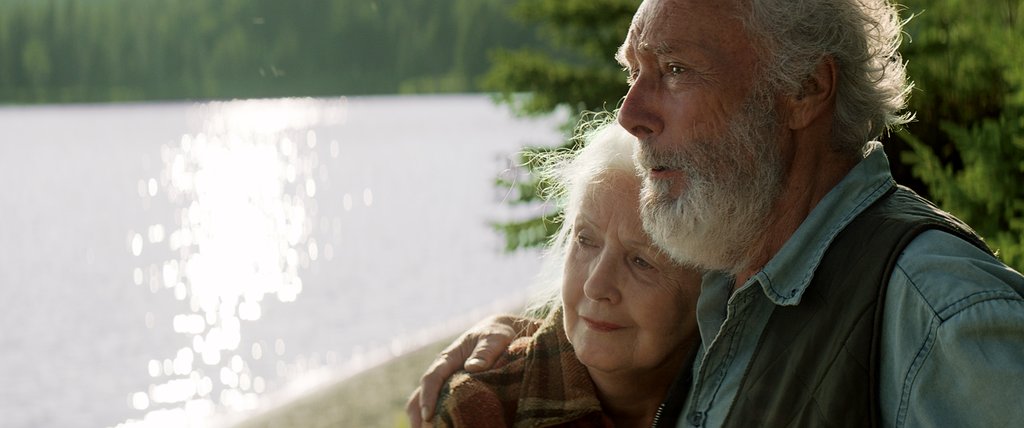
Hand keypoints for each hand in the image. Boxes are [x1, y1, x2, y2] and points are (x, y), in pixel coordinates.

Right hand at [405, 314, 539, 426]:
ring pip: (421, 403)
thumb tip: (472, 367)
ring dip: (422, 421)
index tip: (428, 416)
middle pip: (418, 396)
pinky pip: (436, 407)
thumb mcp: (495, 339)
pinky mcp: (449, 392)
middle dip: (419, 416)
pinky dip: (435, 420)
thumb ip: (486, 351)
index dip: (428, 397)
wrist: (497, 333)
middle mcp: (441, 372)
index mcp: (448, 357)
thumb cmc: (496, 335)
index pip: (432, 378)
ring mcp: (443, 383)